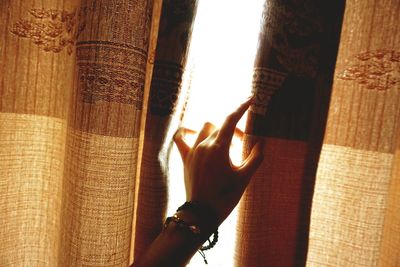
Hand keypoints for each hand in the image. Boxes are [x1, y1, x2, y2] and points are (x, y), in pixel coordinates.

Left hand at [173, 97, 263, 225]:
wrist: (202, 213)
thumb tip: (261, 143)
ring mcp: (193, 151)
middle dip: (234, 131)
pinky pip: (181, 138)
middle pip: (221, 127)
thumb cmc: (225, 196)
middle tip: (243, 144)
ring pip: (205, 129)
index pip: (231, 120)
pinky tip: (192, 132)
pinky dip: (186, 132)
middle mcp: (204, 145)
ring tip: (225, 144)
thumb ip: (255, 158)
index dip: (241, 108)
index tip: (250, 99)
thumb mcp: (244, 177)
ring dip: (217, 131)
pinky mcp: (186, 158)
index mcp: (219, 147)